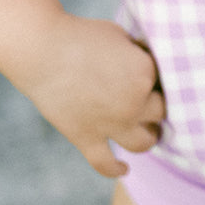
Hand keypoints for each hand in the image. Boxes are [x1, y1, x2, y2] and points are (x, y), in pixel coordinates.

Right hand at [24, 13, 164, 177]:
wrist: (40, 49)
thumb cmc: (80, 35)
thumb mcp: (120, 35)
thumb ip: (137, 55)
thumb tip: (145, 67)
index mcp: (144, 73)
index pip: (164, 79)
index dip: (155, 74)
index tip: (145, 70)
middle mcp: (133, 103)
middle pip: (160, 111)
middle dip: (157, 105)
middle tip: (154, 101)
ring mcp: (110, 124)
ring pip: (143, 142)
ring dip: (149, 138)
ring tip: (150, 133)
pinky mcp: (86, 137)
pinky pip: (105, 163)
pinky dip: (115, 169)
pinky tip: (123, 169)